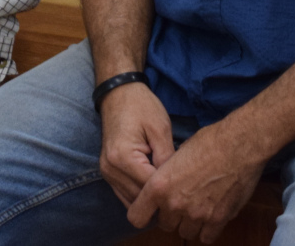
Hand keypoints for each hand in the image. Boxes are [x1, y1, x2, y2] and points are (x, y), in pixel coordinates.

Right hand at [98, 81, 173, 207]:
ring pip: (131, 202)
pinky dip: (140, 195)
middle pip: (139, 200)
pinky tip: (156, 188)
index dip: (169, 192)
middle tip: (182, 195)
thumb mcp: (160, 129)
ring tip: (170, 193)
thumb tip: (176, 184)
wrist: (118, 93)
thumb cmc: (141, 106)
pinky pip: (125, 194)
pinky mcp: (108, 173)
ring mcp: (106, 173)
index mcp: (122, 157)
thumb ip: (167, 158)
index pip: (149, 188)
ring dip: (149, 200)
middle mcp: (110, 170)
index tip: (187, 190)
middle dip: (159, 199)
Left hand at [126, 122, 265, 241]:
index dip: (142, 214)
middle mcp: (174, 203)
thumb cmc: (208, 142)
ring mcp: (196, 214)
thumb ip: (168, 176)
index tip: (149, 210)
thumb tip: (168, 185)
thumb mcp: (177, 153)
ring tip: (197, 208)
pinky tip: (210, 216)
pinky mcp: (217, 219)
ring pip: (185, 233)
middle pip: (164, 225)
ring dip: (188, 223)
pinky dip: (207, 230)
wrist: (238, 144)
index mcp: (159, 185)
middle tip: (180, 202)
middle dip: (170, 215)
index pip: (136, 217)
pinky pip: (206, 237)